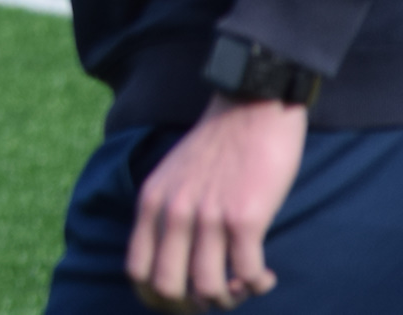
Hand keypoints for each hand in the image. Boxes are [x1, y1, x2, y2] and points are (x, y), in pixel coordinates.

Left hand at [127, 95, 305, 310]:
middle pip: (168, 288)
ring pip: (209, 289)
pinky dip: (257, 284)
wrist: (249, 107)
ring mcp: (208, 216)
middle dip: (193, 306)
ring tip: (244, 284)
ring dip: (230, 298)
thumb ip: (166, 213)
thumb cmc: (217, 146)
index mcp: (151, 203)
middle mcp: (173, 212)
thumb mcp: (172, 177)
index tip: (184, 299)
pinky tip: (265, 274)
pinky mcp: (246, 217)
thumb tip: (175, 262)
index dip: (157, 298)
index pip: (136, 271)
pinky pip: (247, 274)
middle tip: (218, 296)